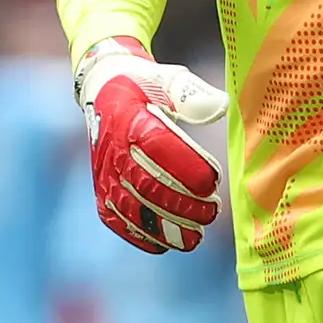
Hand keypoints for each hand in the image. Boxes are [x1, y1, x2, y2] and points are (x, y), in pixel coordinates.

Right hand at [77, 37, 228, 253]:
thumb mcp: (166, 79)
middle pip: (147, 184)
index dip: (185, 166)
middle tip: (212, 211)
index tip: (212, 181)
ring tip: (195, 236)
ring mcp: (104, 175)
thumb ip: (192, 93)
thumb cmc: (145, 86)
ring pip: (133, 208)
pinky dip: (142, 236)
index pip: (157, 145)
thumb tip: (221, 106)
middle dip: (182, 204)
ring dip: (166, 226)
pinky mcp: (102, 192)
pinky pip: (118, 220)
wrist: (103, 92)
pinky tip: (167, 244)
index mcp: (129, 118)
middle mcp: (112, 150)